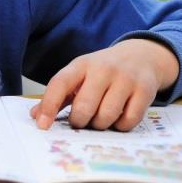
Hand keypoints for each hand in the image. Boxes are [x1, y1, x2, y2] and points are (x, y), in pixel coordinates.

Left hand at [31, 39, 179, 130]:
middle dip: (79, 121)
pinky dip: (120, 126)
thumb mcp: (78, 75)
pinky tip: (118, 118)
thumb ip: (58, 96)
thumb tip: (36, 116)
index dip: (49, 106)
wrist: (141, 56)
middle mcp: (103, 69)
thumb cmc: (102, 71)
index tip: (42, 125)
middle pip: (84, 106)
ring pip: (106, 115)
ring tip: (99, 119)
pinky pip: (129, 120)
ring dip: (100, 125)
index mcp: (81, 65)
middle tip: (80, 121)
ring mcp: (126, 79)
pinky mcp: (145, 91)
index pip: (59, 84)